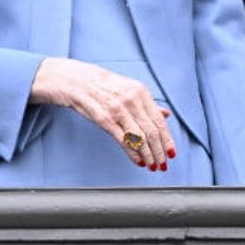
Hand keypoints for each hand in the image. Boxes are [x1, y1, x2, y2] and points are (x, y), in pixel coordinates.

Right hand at [29, 57, 174, 170]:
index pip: (159, 121)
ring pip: (139, 138)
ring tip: (151, 165)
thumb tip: (165, 114)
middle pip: (151, 132)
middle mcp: (131, 99)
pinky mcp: (103, 118)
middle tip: (162, 164)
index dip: (167, 140)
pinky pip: (123, 140)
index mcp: (140, 91)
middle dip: (159, 152)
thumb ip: (146, 103)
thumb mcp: (126, 88)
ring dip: (147, 155)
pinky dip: (132, 153)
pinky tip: (137, 161)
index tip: (171, 153)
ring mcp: (117, 109)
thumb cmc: (99, 84)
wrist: (73, 79)